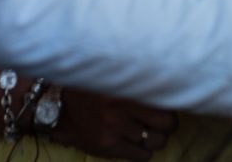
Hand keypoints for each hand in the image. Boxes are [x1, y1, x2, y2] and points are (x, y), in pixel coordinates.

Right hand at [49, 89, 175, 160]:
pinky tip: (136, 143)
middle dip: (167, 124)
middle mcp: (121, 105)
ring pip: (156, 141)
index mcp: (125, 84)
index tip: (168, 103)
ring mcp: (114, 127)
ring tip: (148, 132)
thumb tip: (171, 84)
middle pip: (166, 122)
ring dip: (156, 138)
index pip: (165, 97)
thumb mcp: (114, 77)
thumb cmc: (92, 89)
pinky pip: (142, 155)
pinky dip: (144, 151)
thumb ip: (138, 80)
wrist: (60, 107)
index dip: (171, 102)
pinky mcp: (108, 145)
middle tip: (160, 121)